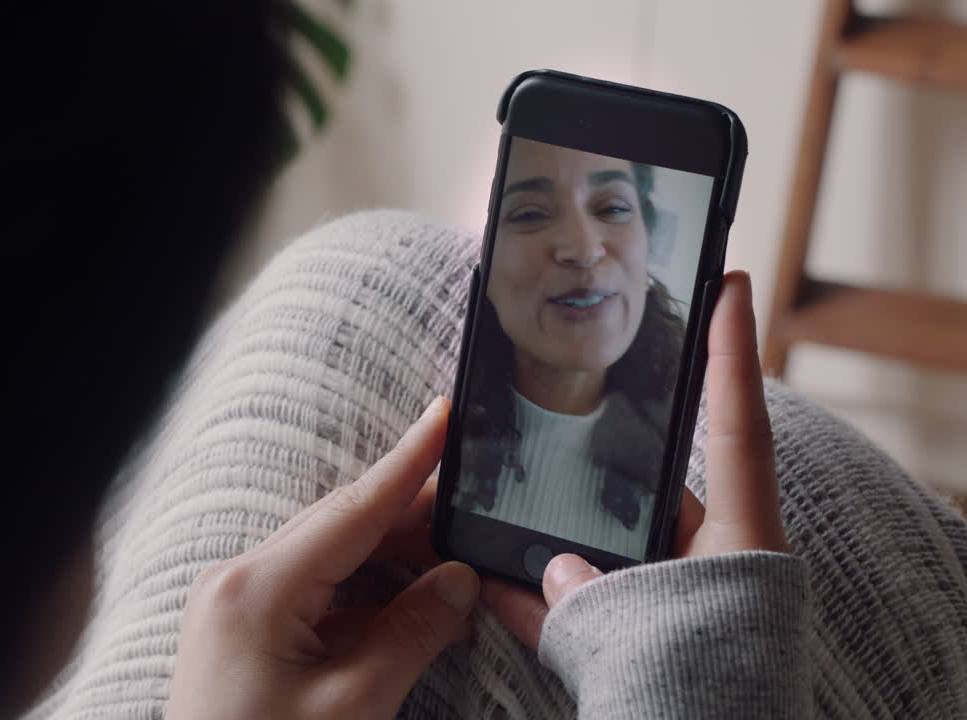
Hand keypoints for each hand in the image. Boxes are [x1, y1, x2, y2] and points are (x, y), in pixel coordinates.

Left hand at [165, 397, 477, 719]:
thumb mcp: (352, 708)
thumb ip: (409, 633)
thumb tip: (457, 581)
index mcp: (256, 589)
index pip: (351, 511)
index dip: (407, 465)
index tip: (443, 417)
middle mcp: (238, 583)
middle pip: (342, 530)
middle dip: (411, 518)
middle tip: (477, 503)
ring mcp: (236, 607)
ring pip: (331, 562)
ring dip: (393, 560)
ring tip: (457, 556)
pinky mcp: (245, 633)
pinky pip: (316, 596)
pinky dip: (365, 597)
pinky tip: (412, 603)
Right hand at [482, 270, 789, 647]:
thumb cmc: (706, 698)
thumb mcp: (661, 638)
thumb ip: (600, 598)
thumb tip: (548, 571)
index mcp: (737, 539)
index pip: (736, 424)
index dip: (730, 350)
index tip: (727, 281)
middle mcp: (701, 559)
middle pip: (643, 482)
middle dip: (590, 454)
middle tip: (553, 396)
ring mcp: (660, 596)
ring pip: (592, 546)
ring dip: (540, 532)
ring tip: (486, 491)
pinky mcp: (623, 636)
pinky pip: (567, 603)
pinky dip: (526, 594)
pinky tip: (476, 575)